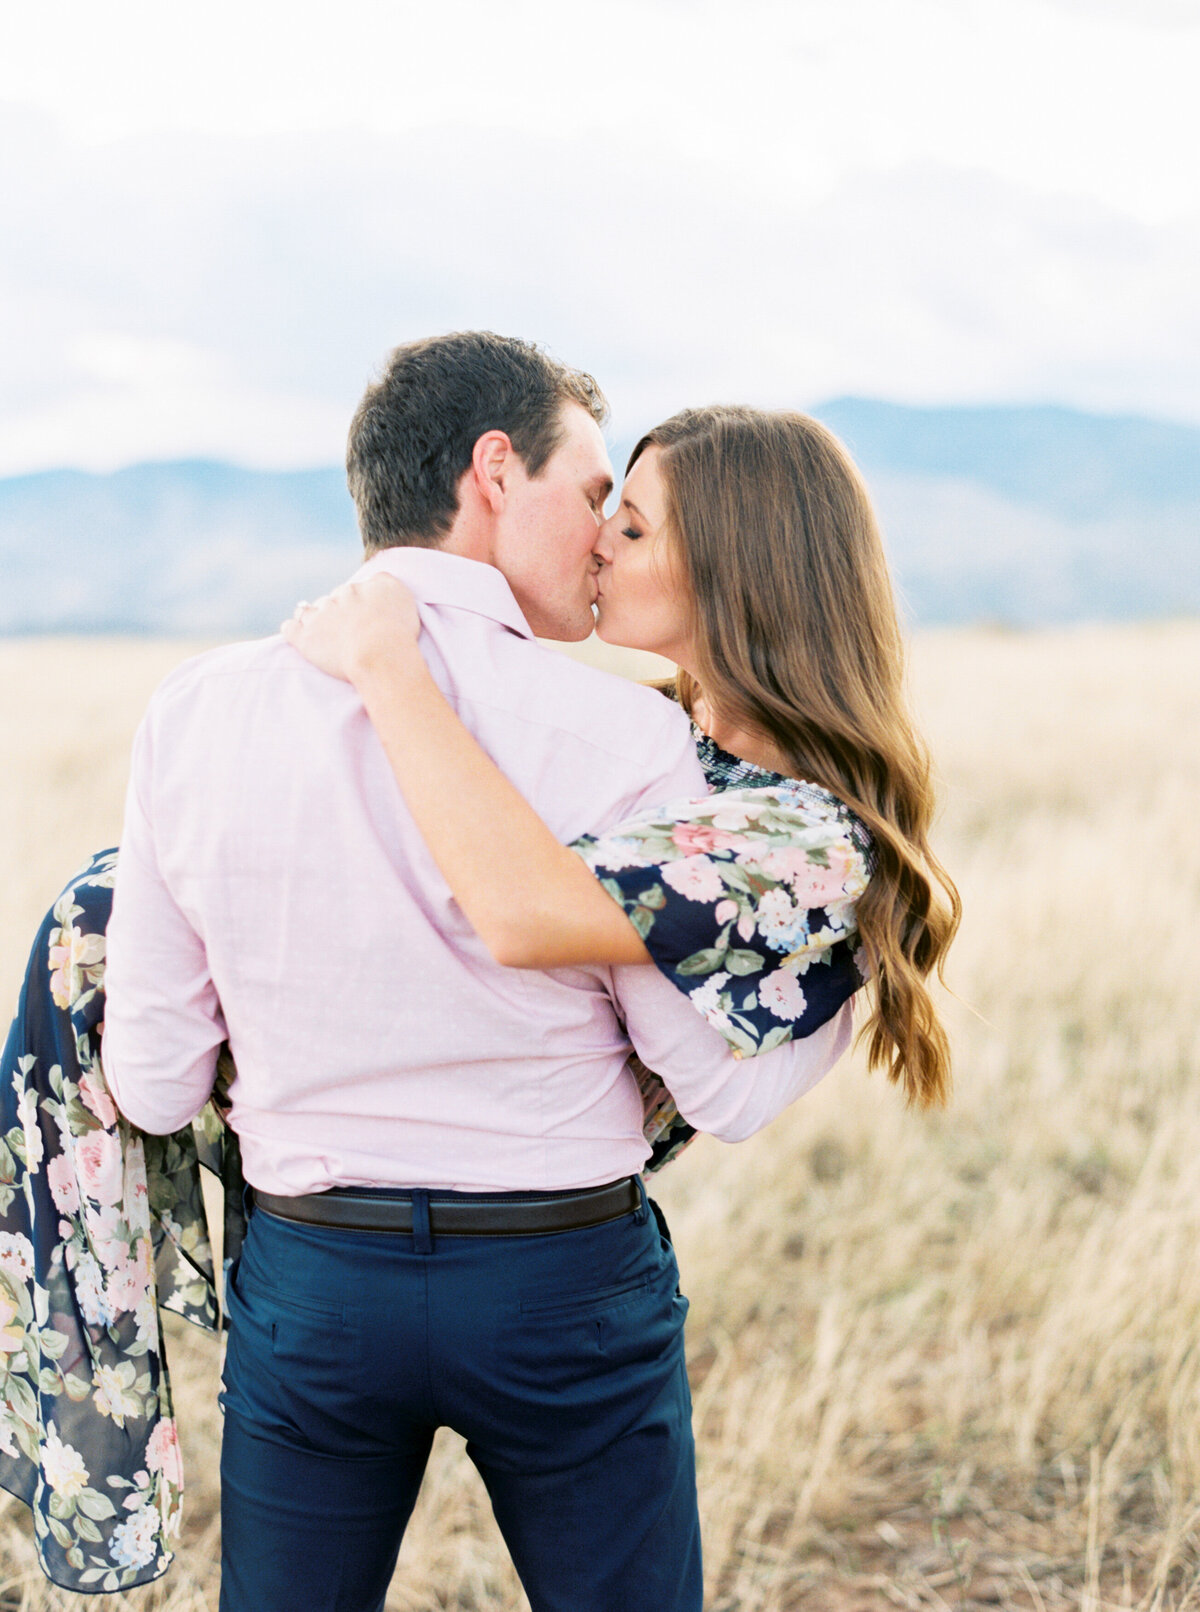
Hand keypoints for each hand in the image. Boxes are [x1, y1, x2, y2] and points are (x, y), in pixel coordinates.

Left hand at [280, 575, 421, 683]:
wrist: (379, 653)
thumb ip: (386, 582)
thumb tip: (376, 581)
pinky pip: (290, 628)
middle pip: (331, 601)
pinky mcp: (305, 638)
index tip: (364, 620)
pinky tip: (298, 634)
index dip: (357, 606)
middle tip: (348, 631)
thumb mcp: (401, 594)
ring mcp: (318, 617)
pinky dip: (292, 629)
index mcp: (357, 589)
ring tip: (323, 633)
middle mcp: (336, 597)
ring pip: (308, 611)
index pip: (352, 592)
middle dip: (336, 613)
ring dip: (313, 619)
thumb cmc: (396, 630)